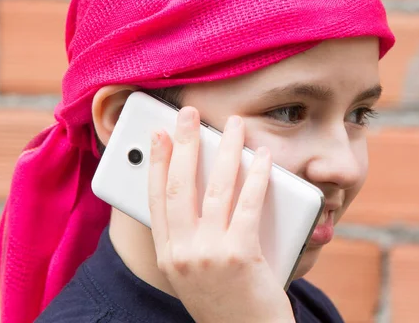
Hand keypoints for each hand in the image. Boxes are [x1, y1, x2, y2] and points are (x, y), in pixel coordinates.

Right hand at [148, 106, 294, 322]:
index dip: (156, 163)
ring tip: (234, 125)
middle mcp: (182, 253)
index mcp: (168, 256)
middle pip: (179, 185)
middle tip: (189, 114)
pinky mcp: (240, 254)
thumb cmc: (228, 304)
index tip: (159, 136)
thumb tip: (209, 189)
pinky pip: (248, 203)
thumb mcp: (196, 274)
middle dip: (183, 143)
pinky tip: (262, 157)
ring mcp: (209, 254)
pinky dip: (258, 175)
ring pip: (216, 187)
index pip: (155, 199)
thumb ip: (194, 237)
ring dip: (225, 149)